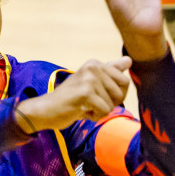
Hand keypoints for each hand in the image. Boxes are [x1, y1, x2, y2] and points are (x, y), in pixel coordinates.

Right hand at [14, 57, 131, 133]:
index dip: (115, 95)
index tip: (97, 95)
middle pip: (121, 92)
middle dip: (109, 103)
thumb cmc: (70, 98)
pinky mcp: (86, 93)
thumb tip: (129, 59)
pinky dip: (94, 116)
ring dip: (100, 111)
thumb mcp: (91, 82)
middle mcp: (93, 67)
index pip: (124, 81)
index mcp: (95, 63)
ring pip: (112, 104)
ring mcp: (89, 79)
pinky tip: (80, 111)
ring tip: (83, 106)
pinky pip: (104, 111)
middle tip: (90, 102)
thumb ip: (110, 71)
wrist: (45, 110)